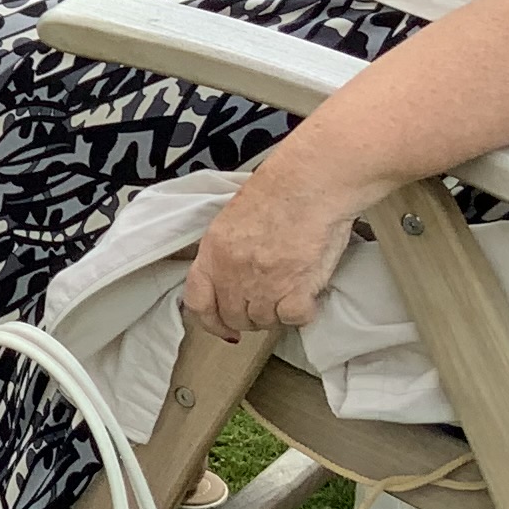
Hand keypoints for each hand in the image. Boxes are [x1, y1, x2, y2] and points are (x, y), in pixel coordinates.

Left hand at [181, 165, 362, 339]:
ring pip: (265, 321)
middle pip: (234, 316)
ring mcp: (263, 285)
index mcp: (213, 250)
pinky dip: (303, 310)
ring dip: (278, 311)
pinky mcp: (295, 292)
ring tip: (292, 286)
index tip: (223, 326)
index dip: (210, 320)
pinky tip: (308, 292)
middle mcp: (232, 272)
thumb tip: (233, 277)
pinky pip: (294, 318)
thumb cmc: (281, 191)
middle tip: (269, 299)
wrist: (311, 182)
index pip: (197, 300)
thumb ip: (228, 252)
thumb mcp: (235, 219)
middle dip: (251, 315)